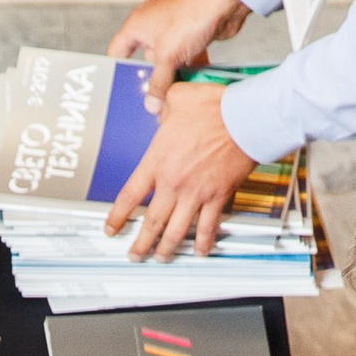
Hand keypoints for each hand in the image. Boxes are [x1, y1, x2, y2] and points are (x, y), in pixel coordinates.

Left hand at [107, 81, 261, 260]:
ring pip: (175, 231)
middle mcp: (174, 182)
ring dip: (166, 249)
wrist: (245, 118)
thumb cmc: (215, 107)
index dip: (117, 217)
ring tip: (161, 258)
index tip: (111, 229)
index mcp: (158, 161)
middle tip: (134, 254)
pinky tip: (199, 251)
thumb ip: (163, 105)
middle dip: (140, 244)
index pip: (130, 196)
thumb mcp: (178, 98)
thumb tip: (156, 104)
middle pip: (151, 222)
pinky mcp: (217, 197)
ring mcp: (195, 193)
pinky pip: (207, 227)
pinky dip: (202, 243)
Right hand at [108, 0, 249, 109]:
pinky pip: (182, 59)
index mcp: (137, 25)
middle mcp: (151, 26)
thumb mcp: (167, 57)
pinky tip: (191, 84)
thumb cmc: (190, 17)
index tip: (122, 91)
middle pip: (144, 61)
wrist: (224, 3)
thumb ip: (157, 83)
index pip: (117, 51)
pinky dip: (187, 70)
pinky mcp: (188, 36)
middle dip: (150, 80)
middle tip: (153, 100)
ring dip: (171, 77)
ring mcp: (171, 31)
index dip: (117, 71)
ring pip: (165, 62)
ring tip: (174, 95)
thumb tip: (151, 104)